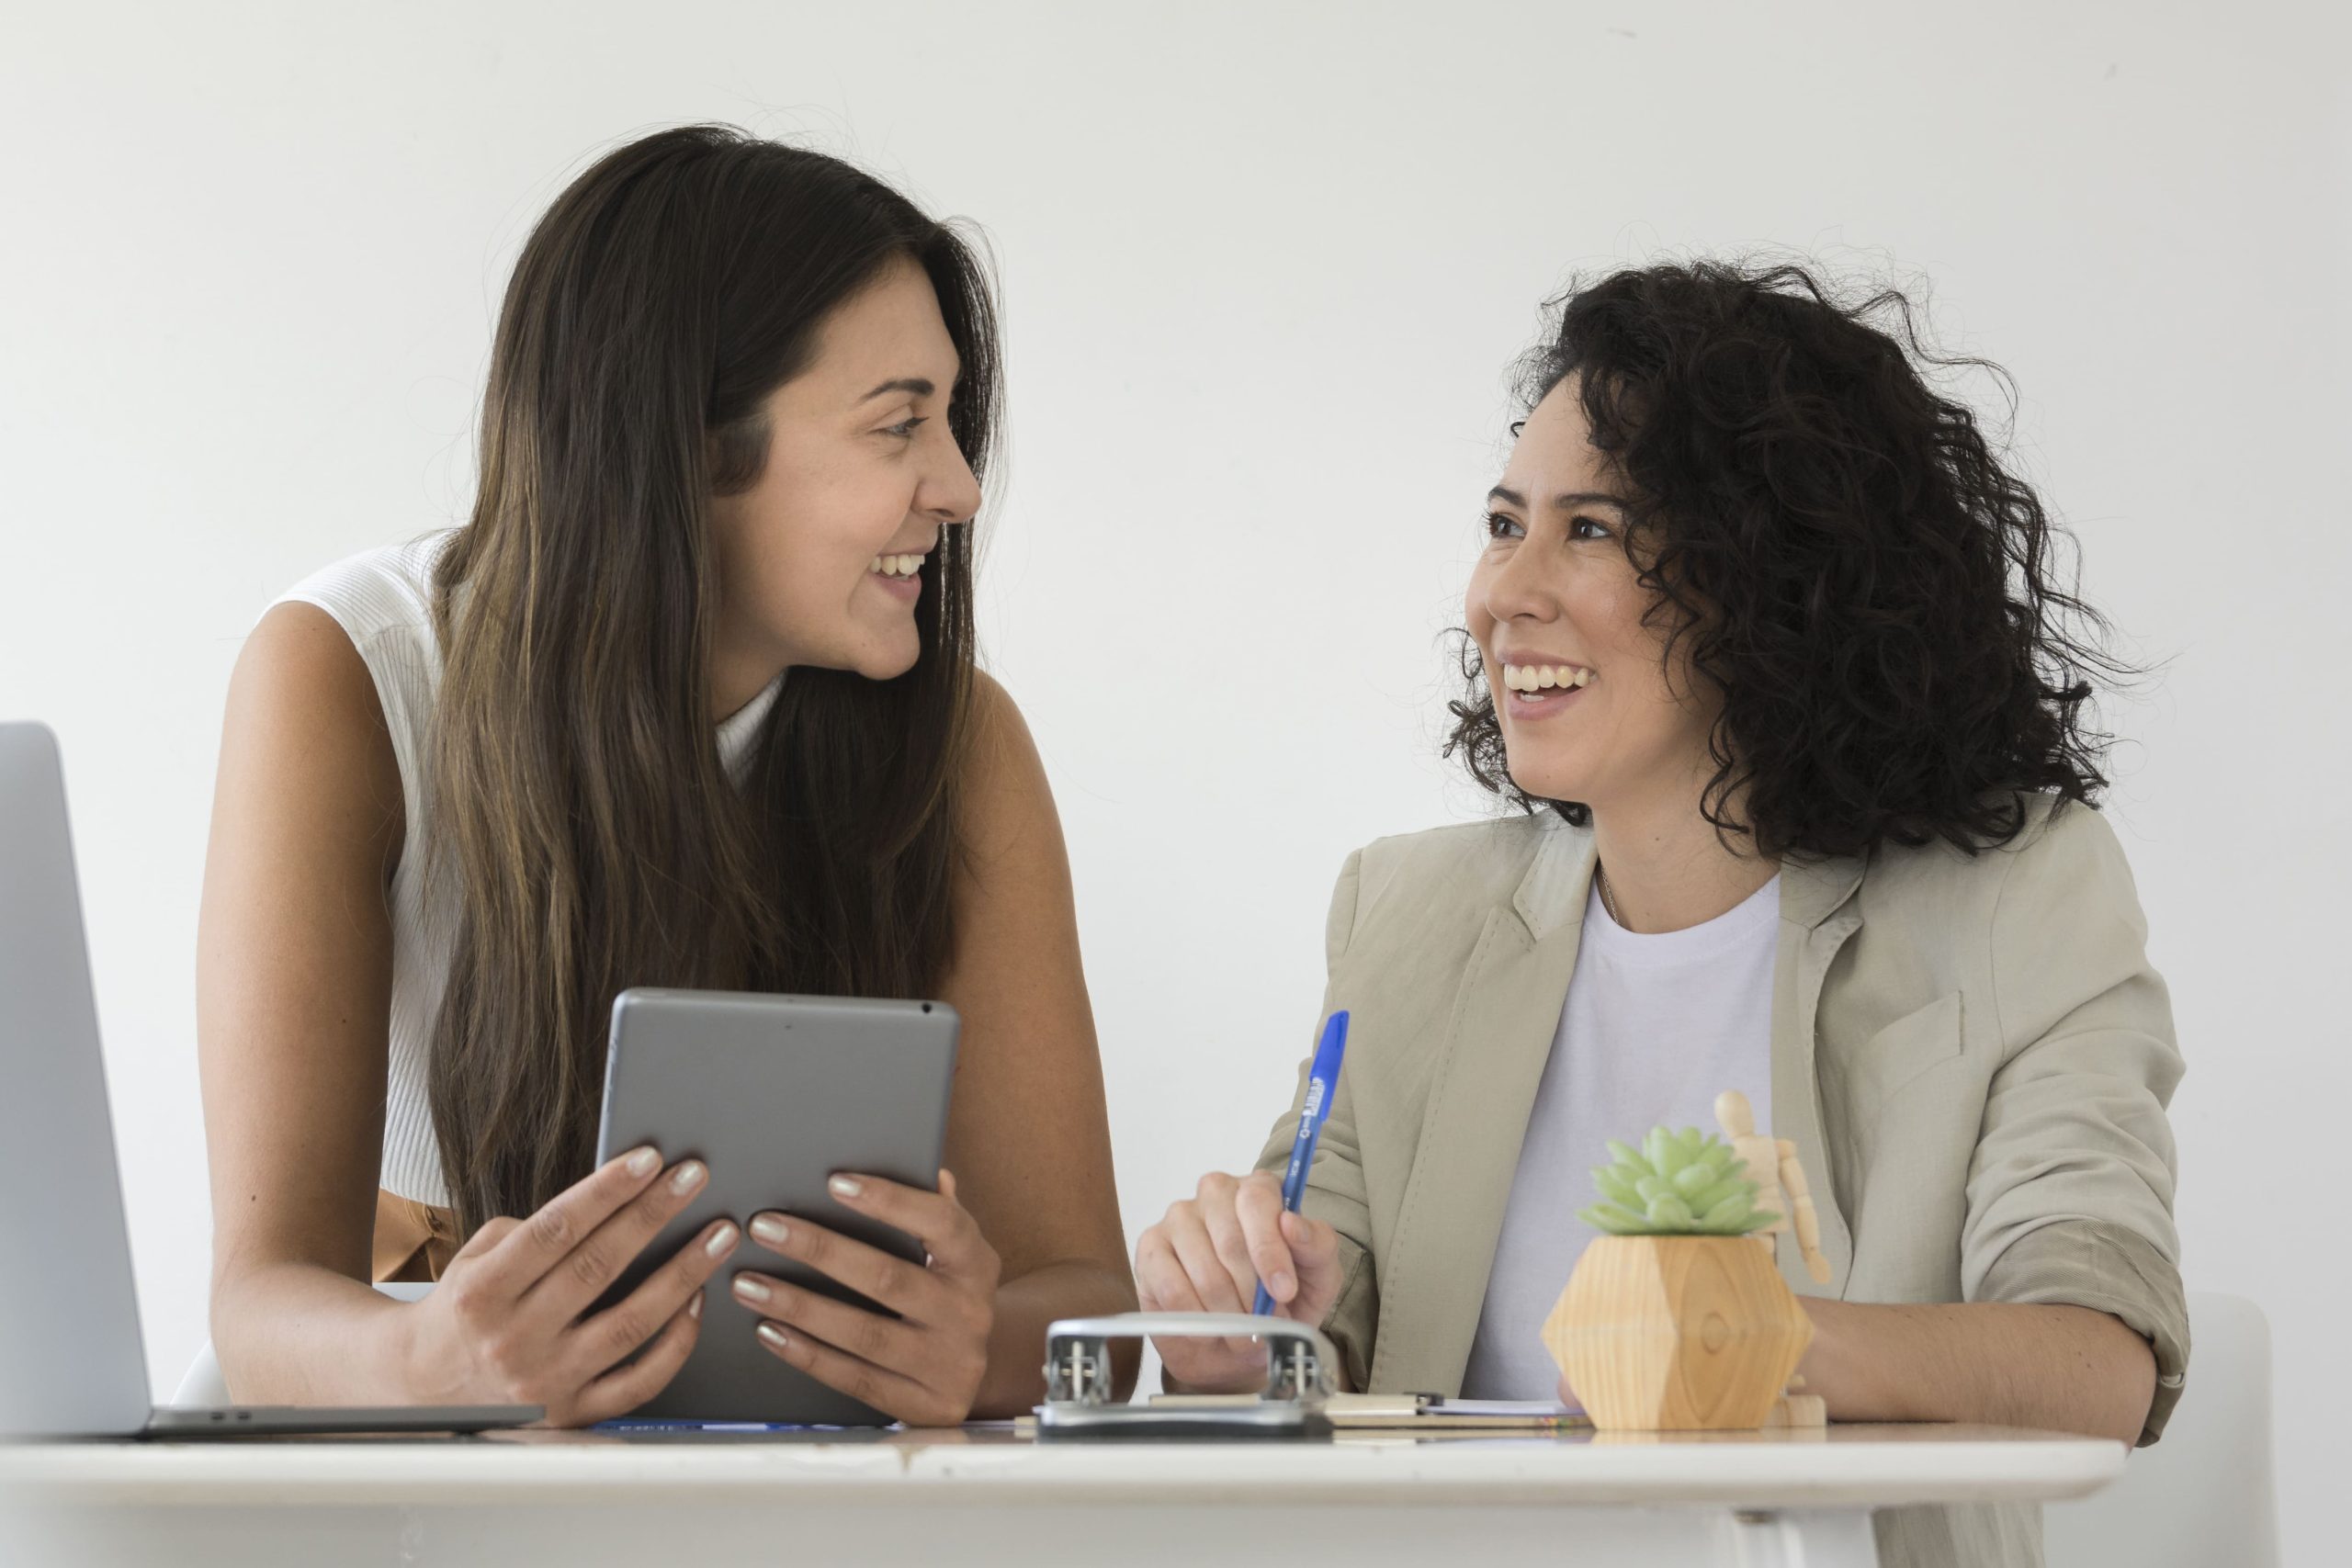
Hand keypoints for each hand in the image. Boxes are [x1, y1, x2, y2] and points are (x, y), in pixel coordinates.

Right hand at [397, 1146, 739, 1426]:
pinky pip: (640, 1381)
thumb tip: (603, 1204)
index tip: (649, 1158)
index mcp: (483, 1293)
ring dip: (684, 1274)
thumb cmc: (462, 1312)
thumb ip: (529, 1233)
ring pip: (631, 1323)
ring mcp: (547, 1381)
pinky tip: (698, 1301)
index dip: (606, 1191)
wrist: (421, 1390)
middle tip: (694, 1178)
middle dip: (653, 1215)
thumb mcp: (472, 1260)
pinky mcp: (573, 1415)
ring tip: (719, 1235)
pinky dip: (677, 1343)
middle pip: (599, 1268)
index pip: (555, 1230)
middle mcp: (514, 1339)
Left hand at [729, 1168, 1001, 1426]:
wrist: (977, 1370)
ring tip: (749, 1284)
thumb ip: (937, 1213)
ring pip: (864, 1334)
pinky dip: (808, 1355)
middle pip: (888, 1279)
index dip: (890, 1201)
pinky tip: (770, 1331)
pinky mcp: (927, 1407)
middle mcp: (969, 1313)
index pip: (940, 1223)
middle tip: (764, 1228)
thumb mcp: (955, 1253)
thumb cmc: (946, 1292)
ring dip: (799, 1307)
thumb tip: (928, 1169)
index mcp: (977, 1263)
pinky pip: (856, 1380)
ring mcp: (950, 1365)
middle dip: (820, 1251)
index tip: (836, 1182)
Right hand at [1133, 1170, 1342, 1392]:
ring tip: (1241, 1331)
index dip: (1270, 1251)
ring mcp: (1178, 1218)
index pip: (1257, 1201)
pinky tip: (1210, 1329)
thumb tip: (1292, 1224)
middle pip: (1229, 1240)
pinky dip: (1197, 1319)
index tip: (1283, 1291)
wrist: (1243, 1343)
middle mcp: (1215, 1193)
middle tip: (1262, 1323)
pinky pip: (1172, 1288)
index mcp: (1258, 1189)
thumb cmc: (1282, 1300)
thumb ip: (1317, 1246)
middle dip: (1251, 1293)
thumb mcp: (1318, 1276)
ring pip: (1203, 1270)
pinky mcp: (1151, 1249)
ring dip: (1227, 1313)